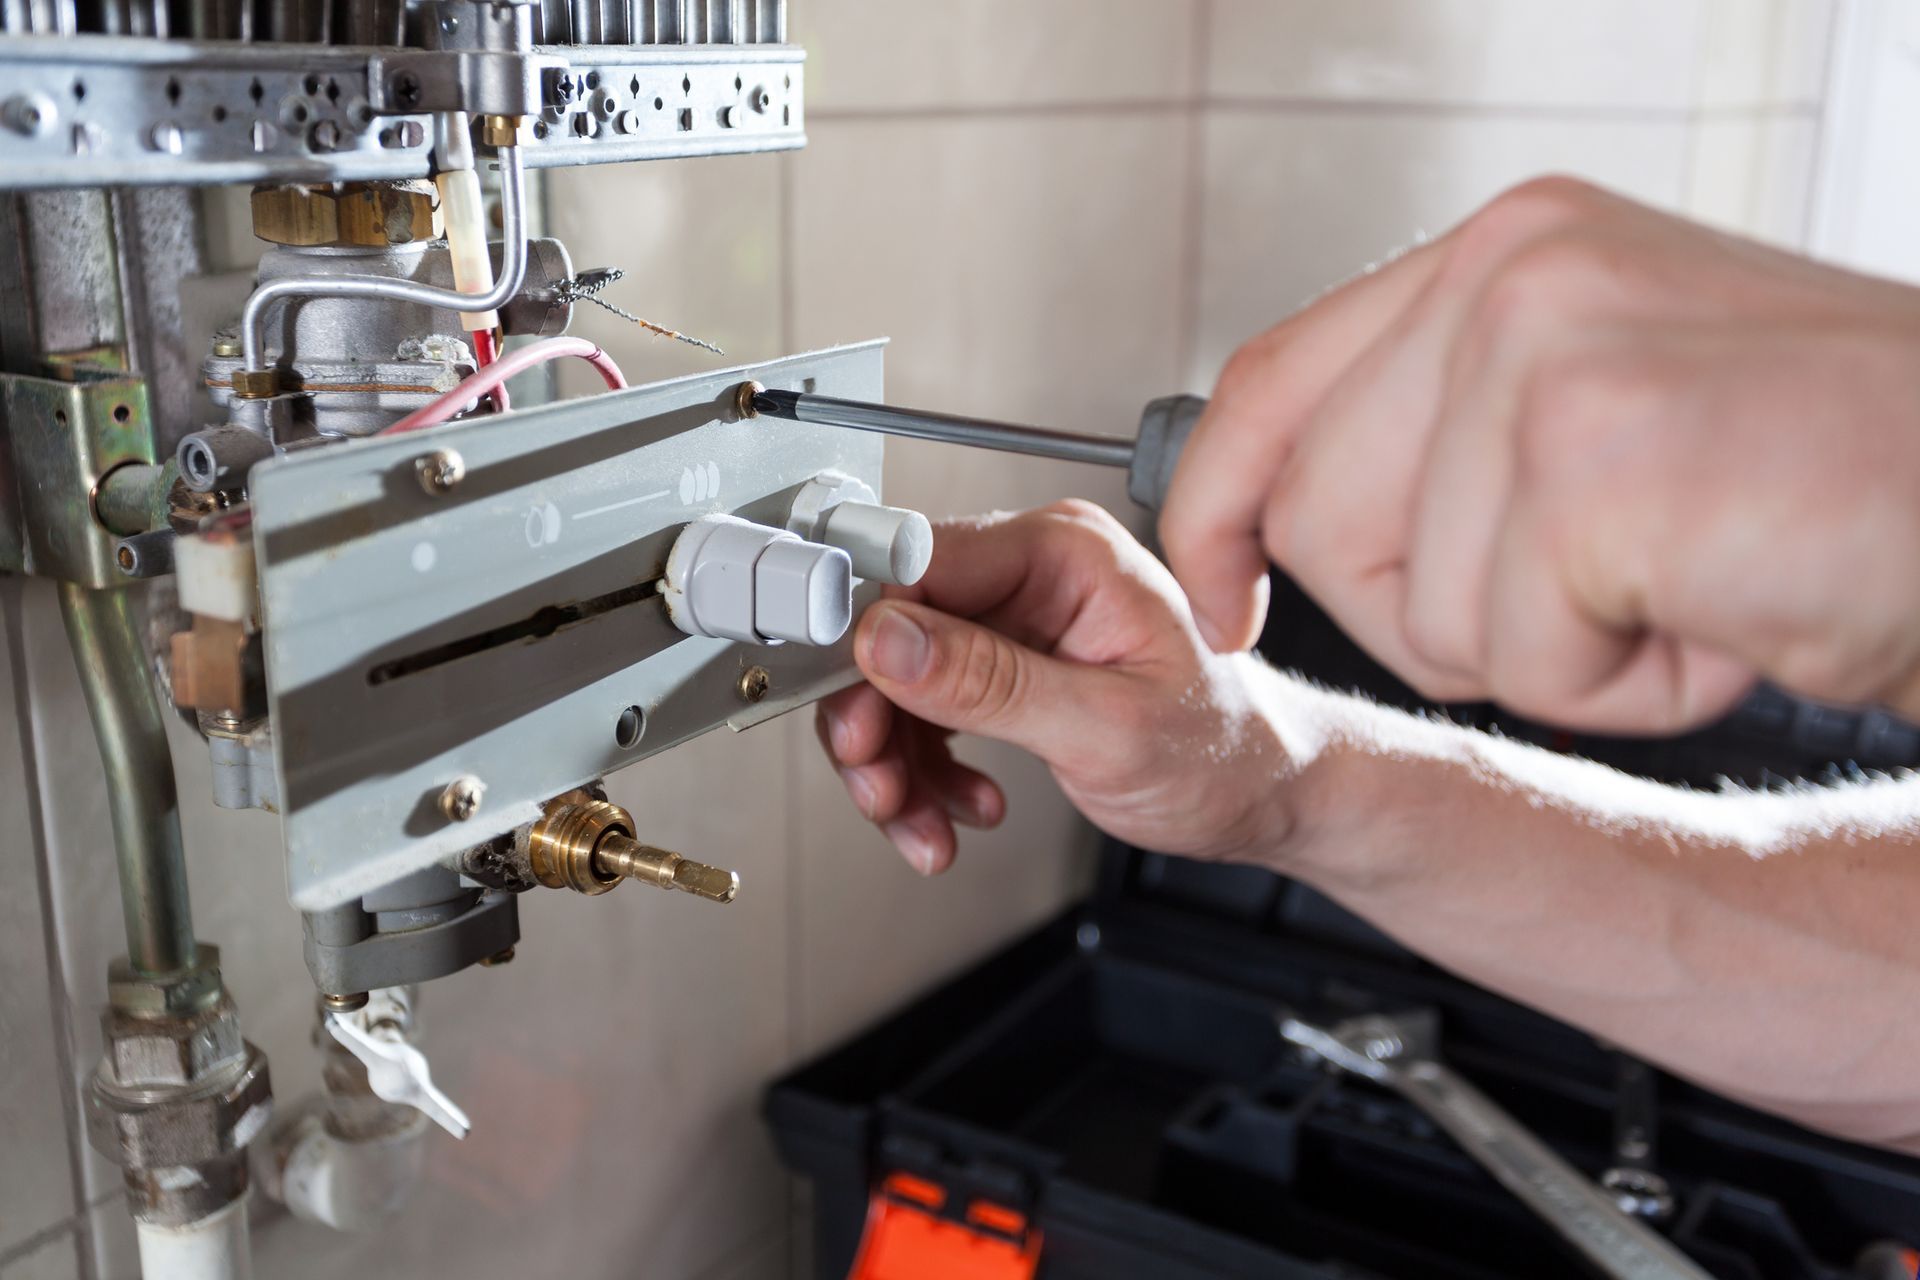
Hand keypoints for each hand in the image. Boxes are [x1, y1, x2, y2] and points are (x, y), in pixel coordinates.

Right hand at [815, 501, 1289, 873]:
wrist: (1266, 792)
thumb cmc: (1225, 752)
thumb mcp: (1105, 728)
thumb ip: (990, 683)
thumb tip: (888, 638)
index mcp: (1066, 552)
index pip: (918, 565)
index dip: (862, 632)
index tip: (838, 698)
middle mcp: (1034, 571)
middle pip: (893, 628)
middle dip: (877, 720)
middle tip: (880, 785)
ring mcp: (1017, 616)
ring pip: (898, 679)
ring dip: (896, 762)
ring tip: (923, 824)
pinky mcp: (1006, 663)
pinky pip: (926, 709)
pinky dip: (927, 771)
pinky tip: (961, 808)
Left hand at [1161, 176, 1919, 731]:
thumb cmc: (1833, 478)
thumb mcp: (1616, 415)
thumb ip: (1453, 430)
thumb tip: (1279, 509)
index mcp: (1511, 250)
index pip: (1275, 379)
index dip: (1219, 505)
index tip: (1219, 596)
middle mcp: (1518, 270)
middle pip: (1320, 520)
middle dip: (1443, 611)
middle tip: (1611, 581)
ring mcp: (1554, 351)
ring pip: (1420, 611)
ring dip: (1557, 652)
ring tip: (1695, 580)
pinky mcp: (1602, 457)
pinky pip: (1523, 661)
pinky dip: (1629, 684)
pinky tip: (1732, 609)